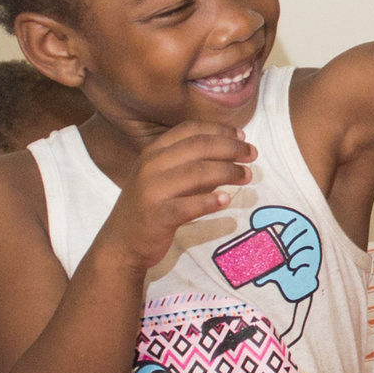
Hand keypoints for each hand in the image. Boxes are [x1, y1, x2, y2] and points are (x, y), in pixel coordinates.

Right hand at [101, 121, 257, 271]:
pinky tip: (227, 200)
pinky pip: (188, 206)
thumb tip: (231, 148)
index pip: (190, 130)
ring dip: (228, 171)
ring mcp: (152, 191)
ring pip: (197, 173)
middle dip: (231, 148)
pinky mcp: (157, 216)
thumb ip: (188, 161)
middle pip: (198, 147)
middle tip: (252, 154)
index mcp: (153, 151)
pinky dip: (209, 202)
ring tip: (248, 176)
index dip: (220, 130)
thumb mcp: (161, 176)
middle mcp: (150, 166)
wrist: (121, 243)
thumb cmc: (149, 206)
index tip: (242, 135)